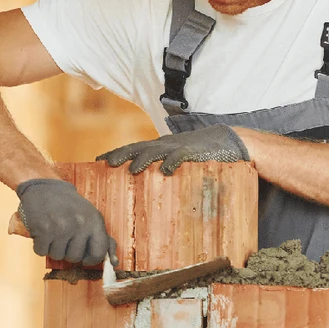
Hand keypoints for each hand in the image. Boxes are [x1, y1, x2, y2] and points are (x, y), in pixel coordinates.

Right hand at [16, 179, 117, 265]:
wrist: (45, 188)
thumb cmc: (70, 206)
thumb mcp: (91, 217)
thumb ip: (104, 240)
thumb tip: (114, 262)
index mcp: (95, 221)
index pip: (98, 253)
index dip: (90, 259)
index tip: (84, 257)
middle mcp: (80, 224)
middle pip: (75, 258)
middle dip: (67, 252)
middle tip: (64, 237)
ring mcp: (61, 227)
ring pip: (57, 256)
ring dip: (53, 248)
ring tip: (53, 232)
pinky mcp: (43, 229)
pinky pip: (41, 252)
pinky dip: (40, 245)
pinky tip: (43, 232)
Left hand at [96, 124, 249, 174]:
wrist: (230, 140)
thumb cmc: (203, 153)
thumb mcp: (180, 157)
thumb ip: (165, 166)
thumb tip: (151, 186)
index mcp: (162, 146)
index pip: (134, 147)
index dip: (117, 153)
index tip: (98, 161)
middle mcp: (167, 145)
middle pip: (139, 147)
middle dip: (122, 154)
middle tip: (106, 163)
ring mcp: (181, 147)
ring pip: (157, 151)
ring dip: (144, 159)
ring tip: (132, 169)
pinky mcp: (196, 152)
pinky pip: (182, 156)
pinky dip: (173, 161)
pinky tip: (165, 170)